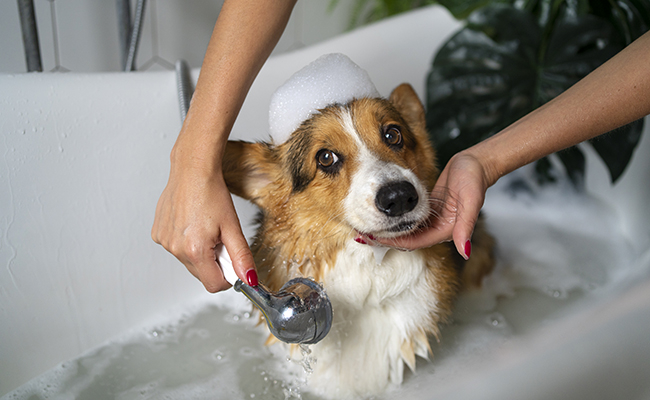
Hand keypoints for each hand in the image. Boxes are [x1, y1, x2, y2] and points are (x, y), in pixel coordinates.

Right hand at [152, 155, 255, 292]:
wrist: (192, 169)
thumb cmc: (212, 193)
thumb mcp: (233, 227)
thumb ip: (242, 257)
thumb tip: (250, 279)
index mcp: (195, 250)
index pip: (214, 285)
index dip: (227, 277)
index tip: (232, 261)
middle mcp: (175, 249)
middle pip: (201, 274)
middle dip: (214, 262)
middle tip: (220, 238)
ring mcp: (164, 242)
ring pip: (189, 261)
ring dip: (200, 251)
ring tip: (205, 227)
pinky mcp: (158, 233)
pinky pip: (176, 248)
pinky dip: (186, 241)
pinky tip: (192, 223)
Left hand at [373, 151, 490, 258]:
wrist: (476, 163)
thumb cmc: (474, 179)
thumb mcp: (470, 200)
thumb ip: (466, 226)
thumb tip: (465, 250)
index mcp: (446, 230)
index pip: (414, 242)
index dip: (394, 242)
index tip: (374, 239)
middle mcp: (438, 228)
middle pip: (408, 239)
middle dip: (387, 239)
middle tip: (364, 235)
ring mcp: (433, 219)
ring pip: (407, 230)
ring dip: (390, 229)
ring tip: (369, 226)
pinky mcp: (429, 209)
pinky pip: (409, 218)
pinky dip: (396, 219)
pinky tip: (383, 215)